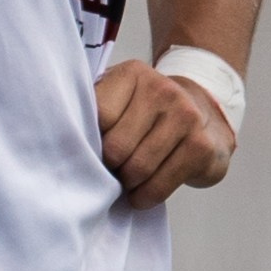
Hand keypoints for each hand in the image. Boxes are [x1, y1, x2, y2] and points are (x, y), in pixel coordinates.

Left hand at [94, 57, 234, 209]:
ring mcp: (186, 117)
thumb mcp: (119, 98)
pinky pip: (160, 185)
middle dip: (109, 167)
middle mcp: (162, 90)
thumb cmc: (147, 112)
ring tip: (126, 181)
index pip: (98, 116)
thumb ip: (94, 111)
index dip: (91, 141)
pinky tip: (142, 193)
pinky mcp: (201, 147)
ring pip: (138, 169)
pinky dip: (145, 197)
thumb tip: (65, 143)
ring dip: (127, 185)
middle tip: (110, 170)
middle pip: (116, 147)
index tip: (92, 148)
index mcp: (133, 74)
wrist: (204, 112)